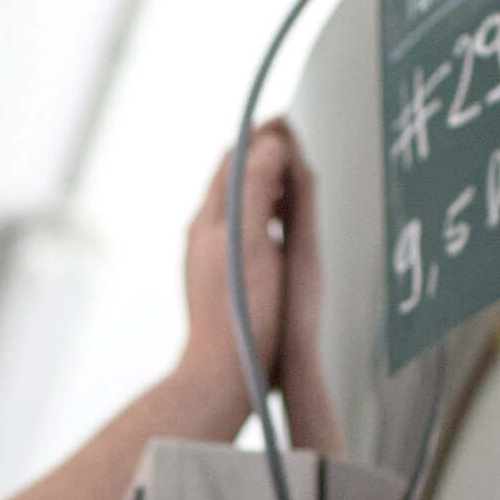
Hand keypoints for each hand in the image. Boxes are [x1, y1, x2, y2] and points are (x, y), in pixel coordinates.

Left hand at [175, 120, 309, 431]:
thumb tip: (269, 143)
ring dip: (264, 185)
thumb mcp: (252, 243)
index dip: (262, 138)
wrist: (224, 376)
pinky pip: (244, 235)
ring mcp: (213, 261)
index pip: (234, 162)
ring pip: (239, 208)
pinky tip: (280, 231)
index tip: (289, 122)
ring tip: (291, 174)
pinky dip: (264, 217)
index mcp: (210, 222)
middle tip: (293, 140)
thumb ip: (258, 191)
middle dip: (262, 156)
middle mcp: (206, 237)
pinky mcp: (225, 285)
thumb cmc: (241, 315)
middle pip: (234, 181)